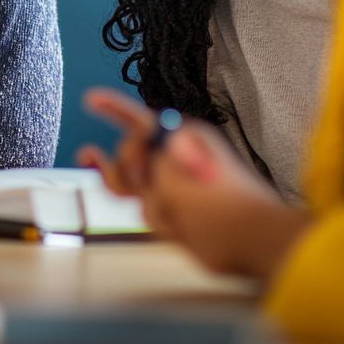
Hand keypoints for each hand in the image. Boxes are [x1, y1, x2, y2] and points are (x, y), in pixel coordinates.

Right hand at [78, 87, 309, 278]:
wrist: (252, 243)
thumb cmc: (222, 205)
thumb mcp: (173, 168)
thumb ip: (144, 153)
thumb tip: (130, 150)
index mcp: (182, 138)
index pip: (139, 120)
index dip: (113, 109)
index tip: (91, 100)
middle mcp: (178, 156)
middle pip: (130, 153)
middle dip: (127, 168)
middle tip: (140, 181)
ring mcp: (177, 184)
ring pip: (135, 183)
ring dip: (140, 196)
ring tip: (166, 208)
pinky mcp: (176, 208)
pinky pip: (143, 201)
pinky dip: (140, 203)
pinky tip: (131, 201)